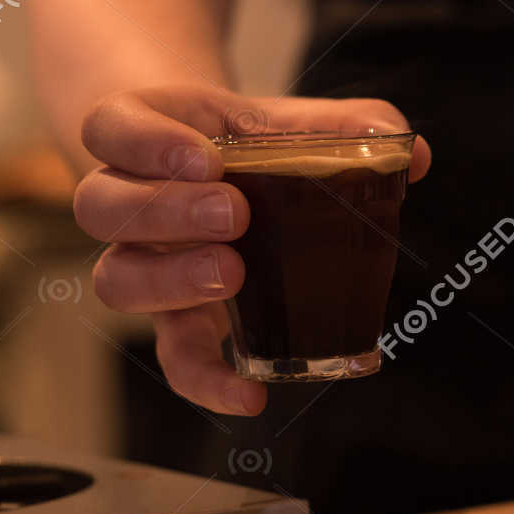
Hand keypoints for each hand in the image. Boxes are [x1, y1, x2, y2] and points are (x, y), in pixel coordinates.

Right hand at [73, 84, 430, 415]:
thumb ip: (346, 126)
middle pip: (102, 205)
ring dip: (172, 280)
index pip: (110, 128)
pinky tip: (251, 392)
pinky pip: (172, 358)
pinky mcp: (175, 320)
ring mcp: (142, 263)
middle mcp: (124, 201)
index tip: (206, 157)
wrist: (214, 170)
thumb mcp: (286, 121)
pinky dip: (207, 380)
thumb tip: (411, 151)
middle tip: (235, 214)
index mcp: (142, 135)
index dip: (145, 142)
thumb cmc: (243, 140)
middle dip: (168, 212)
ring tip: (234, 274)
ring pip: (117, 277)